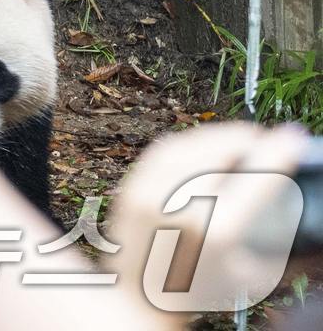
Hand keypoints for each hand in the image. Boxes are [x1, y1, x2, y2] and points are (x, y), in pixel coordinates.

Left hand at [107, 122, 307, 312]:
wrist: (138, 298)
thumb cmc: (201, 288)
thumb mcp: (251, 274)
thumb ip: (278, 242)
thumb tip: (303, 207)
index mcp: (217, 232)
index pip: (257, 179)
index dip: (279, 152)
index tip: (293, 137)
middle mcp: (181, 209)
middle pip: (223, 152)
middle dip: (250, 139)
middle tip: (266, 138)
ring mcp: (151, 194)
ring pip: (193, 145)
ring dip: (221, 136)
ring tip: (241, 139)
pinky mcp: (132, 187)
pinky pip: (166, 150)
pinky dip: (191, 142)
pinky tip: (207, 144)